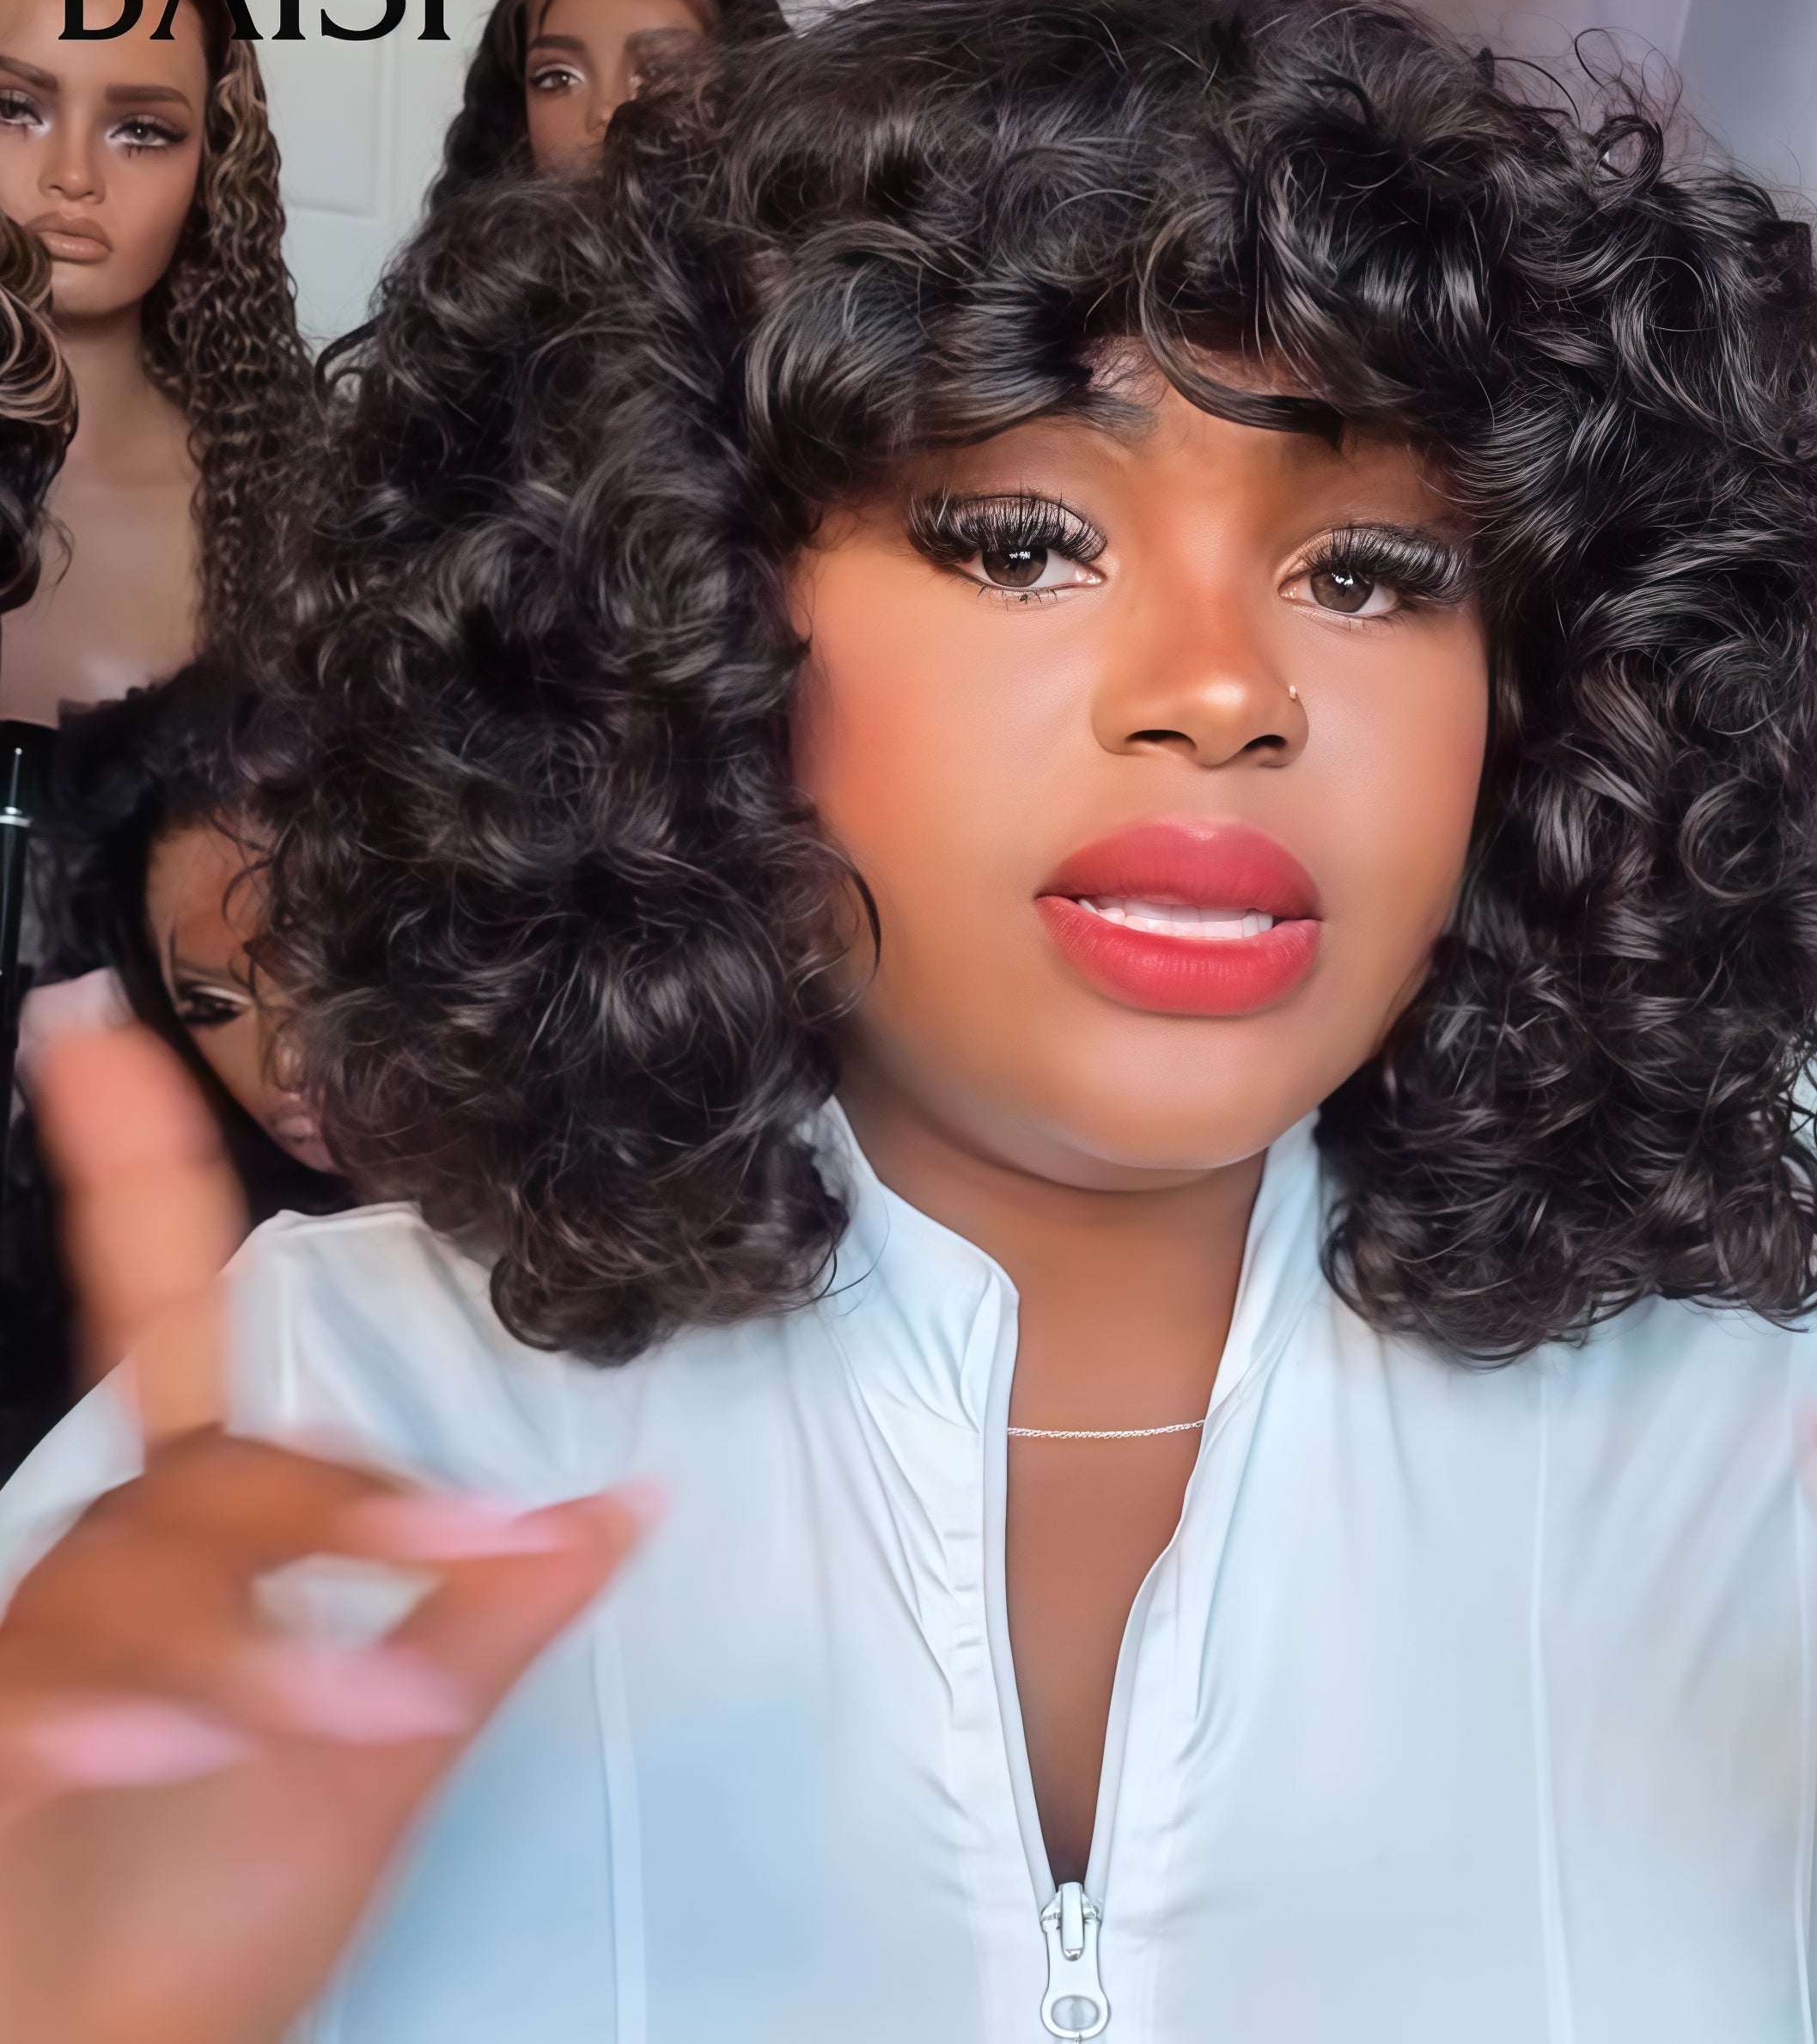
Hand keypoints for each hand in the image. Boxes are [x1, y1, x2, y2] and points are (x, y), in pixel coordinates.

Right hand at [0, 1026, 646, 2043]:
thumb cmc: (219, 1933)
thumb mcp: (386, 1756)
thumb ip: (482, 1618)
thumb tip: (627, 1501)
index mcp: (192, 1545)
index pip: (165, 1317)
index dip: (127, 1166)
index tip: (90, 1013)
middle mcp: (97, 1569)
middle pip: (203, 1465)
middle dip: (331, 1509)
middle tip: (474, 1557)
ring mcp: (25, 1655)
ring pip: (147, 1568)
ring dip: (274, 1640)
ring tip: (374, 1726)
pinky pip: (57, 1675)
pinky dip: (161, 1697)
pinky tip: (193, 1751)